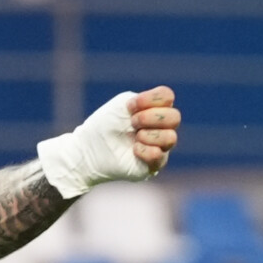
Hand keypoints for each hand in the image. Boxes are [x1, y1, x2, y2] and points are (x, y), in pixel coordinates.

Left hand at [38, 86, 180, 196]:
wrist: (88, 151)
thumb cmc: (104, 126)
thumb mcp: (122, 106)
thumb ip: (145, 101)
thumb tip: (159, 112)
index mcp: (154, 109)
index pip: (167, 97)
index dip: (150, 100)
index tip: (129, 107)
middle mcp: (161, 127)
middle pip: (175, 117)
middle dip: (150, 118)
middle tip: (131, 123)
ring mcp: (160, 146)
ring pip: (171, 137)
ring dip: (148, 135)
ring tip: (134, 138)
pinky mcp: (154, 165)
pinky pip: (160, 156)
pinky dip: (145, 151)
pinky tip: (133, 150)